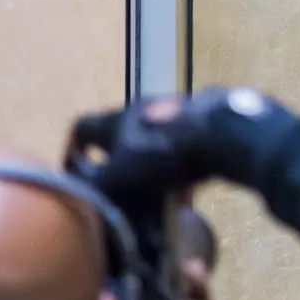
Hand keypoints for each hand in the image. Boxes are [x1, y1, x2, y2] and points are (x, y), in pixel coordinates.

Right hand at [66, 87, 283, 208]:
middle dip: (123, 162)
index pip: (82, 127)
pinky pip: (191, 144)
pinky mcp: (213, 117)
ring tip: (159, 193)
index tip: (76, 171)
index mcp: (120, 118)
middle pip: (124, 133)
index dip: (74, 149)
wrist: (226, 131)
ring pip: (160, 139)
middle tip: (124, 188)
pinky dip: (186, 165)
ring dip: (156, 164)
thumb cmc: (165, 153)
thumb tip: (77, 192)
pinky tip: (192, 187)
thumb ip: (94, 185)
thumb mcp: (119, 177)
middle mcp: (148, 107)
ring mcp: (183, 109)